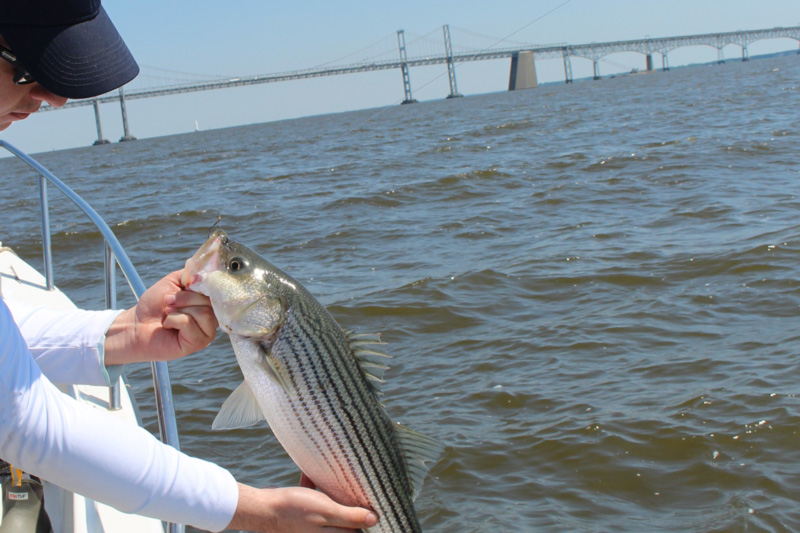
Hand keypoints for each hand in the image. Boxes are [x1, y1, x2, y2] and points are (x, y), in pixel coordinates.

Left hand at [104, 270, 217, 364]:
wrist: (136, 325)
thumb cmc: (154, 305)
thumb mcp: (174, 281)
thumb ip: (192, 274)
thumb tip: (207, 271)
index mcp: (209, 304)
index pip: (219, 291)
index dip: (203, 286)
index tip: (185, 286)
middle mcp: (212, 318)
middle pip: (211, 302)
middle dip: (185, 298)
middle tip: (168, 302)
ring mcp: (206, 333)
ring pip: (204, 313)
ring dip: (180, 309)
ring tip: (168, 313)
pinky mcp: (197, 343)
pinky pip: (190, 324)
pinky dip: (174, 320)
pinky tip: (167, 325)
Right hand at [227, 483, 377, 532]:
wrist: (262, 508)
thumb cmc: (295, 510)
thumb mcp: (326, 512)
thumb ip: (350, 517)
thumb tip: (374, 520)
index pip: (356, 529)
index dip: (366, 515)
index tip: (373, 498)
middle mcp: (323, 531)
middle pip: (344, 517)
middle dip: (350, 501)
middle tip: (357, 483)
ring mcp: (312, 522)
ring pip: (330, 506)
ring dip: (333, 492)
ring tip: (337, 476)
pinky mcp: (302, 512)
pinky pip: (314, 498)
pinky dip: (315, 486)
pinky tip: (312, 473)